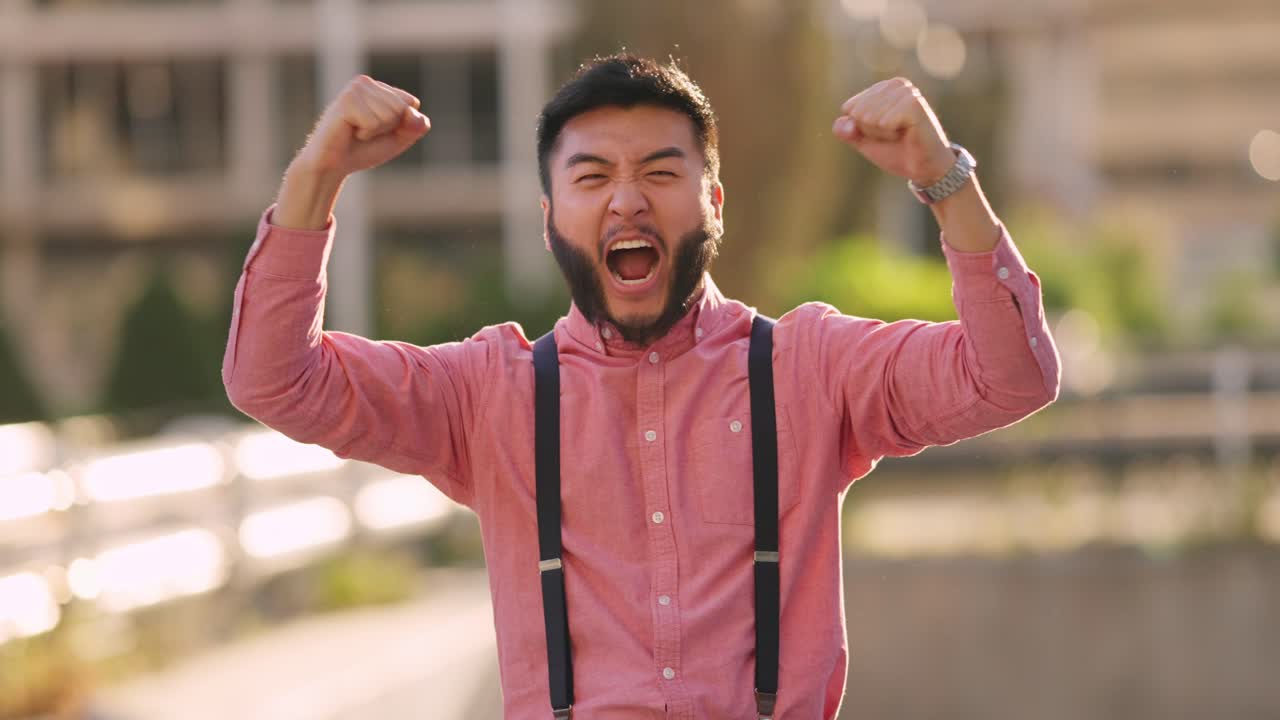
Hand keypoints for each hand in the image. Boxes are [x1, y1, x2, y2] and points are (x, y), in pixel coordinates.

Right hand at [291, 74, 430, 178]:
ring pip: (389, 114)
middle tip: (365, 132)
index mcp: (379, 87)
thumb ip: (415, 125)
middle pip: (402, 108)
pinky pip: (374, 122)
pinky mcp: (346, 100)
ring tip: (356, 131)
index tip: (378, 130)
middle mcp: (366, 82)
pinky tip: (349, 131)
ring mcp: (355, 89)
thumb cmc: (364, 149)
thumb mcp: (399, 138)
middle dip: (388, 128)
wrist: (332, 165)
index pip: (411, 103)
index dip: (400, 125)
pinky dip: (365, 134)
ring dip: (375, 131)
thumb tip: (413, 111)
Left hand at [832, 77, 955, 185]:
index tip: (881, 133)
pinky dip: (890, 133)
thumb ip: (848, 131)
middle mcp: (896, 85)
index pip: (850, 107)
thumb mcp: (865, 142)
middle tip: (893, 136)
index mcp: (883, 88)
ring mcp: (907, 92)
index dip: (860, 128)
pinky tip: (907, 134)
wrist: (923, 168)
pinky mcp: (915, 103)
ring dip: (882, 134)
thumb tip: (839, 121)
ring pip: (871, 116)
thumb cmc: (897, 152)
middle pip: (858, 112)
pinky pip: (884, 121)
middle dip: (870, 131)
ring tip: (900, 135)